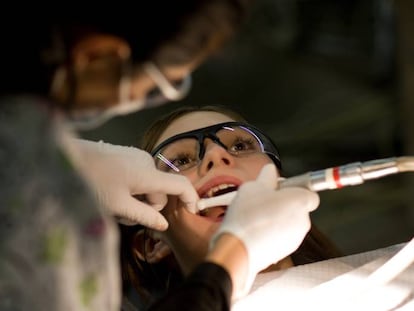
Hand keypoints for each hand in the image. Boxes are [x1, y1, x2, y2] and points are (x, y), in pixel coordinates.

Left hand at [63, 138, 198, 229]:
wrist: (66, 157)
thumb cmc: (92, 183)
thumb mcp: (118, 206)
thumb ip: (144, 216)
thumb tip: (165, 225)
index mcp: (148, 174)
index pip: (180, 185)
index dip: (190, 198)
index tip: (192, 212)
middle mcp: (147, 162)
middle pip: (159, 191)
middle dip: (147, 206)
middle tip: (124, 216)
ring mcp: (137, 157)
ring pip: (147, 186)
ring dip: (137, 199)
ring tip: (114, 206)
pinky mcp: (127, 156)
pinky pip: (138, 177)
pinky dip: (131, 189)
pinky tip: (112, 192)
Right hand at [210, 163, 318, 297]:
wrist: (239, 249)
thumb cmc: (248, 215)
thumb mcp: (253, 186)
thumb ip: (267, 177)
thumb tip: (270, 171)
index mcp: (301, 201)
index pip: (310, 193)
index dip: (294, 189)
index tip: (279, 189)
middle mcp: (303, 221)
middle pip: (297, 208)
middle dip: (283, 204)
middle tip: (262, 201)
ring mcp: (295, 239)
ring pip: (288, 223)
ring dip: (276, 219)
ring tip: (254, 217)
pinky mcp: (285, 252)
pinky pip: (280, 237)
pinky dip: (271, 233)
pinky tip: (254, 231)